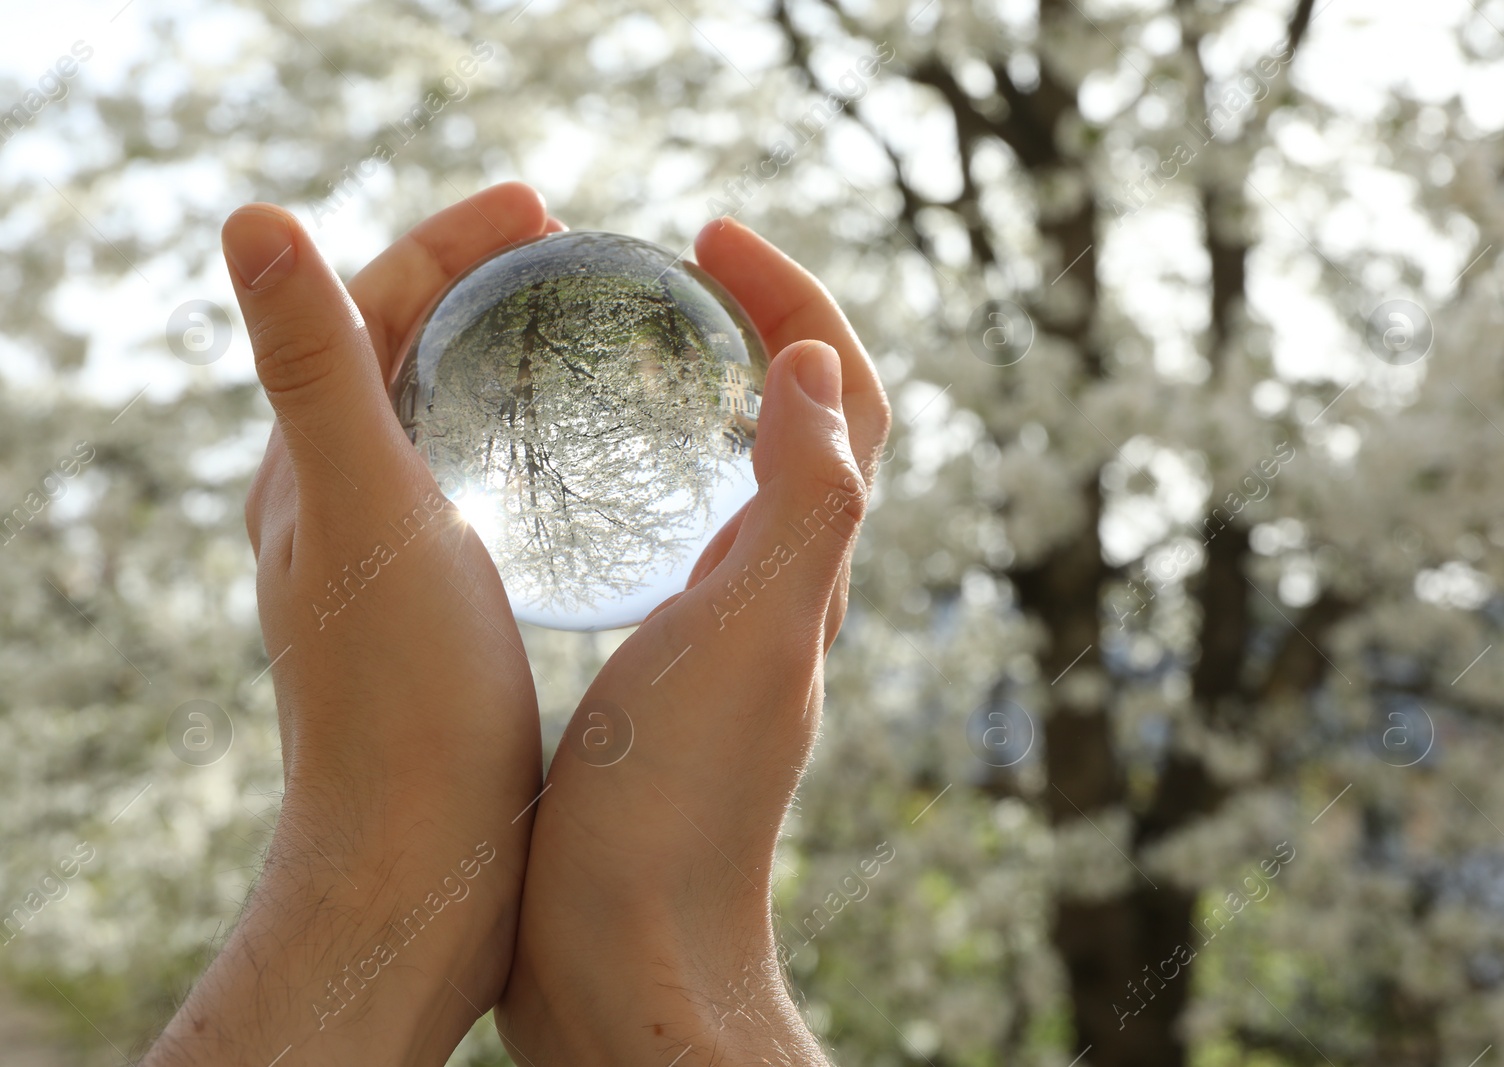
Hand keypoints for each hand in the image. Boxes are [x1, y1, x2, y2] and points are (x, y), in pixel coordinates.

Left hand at [147, 184, 559, 1065]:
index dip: (449, 241)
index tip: (545, 208)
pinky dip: (517, 437)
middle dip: (473, 284)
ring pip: (438, 419)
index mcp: (310, 466)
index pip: (367, 308)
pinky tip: (572, 461)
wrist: (419, 854)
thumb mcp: (365, 507)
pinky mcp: (433, 605)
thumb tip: (251, 219)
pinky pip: (473, 483)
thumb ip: (315, 364)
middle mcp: (332, 502)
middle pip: (398, 351)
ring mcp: (382, 555)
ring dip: (494, 356)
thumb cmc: (403, 690)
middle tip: (566, 250)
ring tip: (571, 331)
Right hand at [496, 217, 891, 1065]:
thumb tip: (814, 362)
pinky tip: (585, 481)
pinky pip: (680, 543)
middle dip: (759, 327)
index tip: (712, 235)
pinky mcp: (666, 675)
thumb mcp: (749, 633)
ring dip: (710, 398)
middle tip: (677, 268)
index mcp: (805, 571)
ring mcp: (726, 634)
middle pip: (804, 427)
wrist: (626, 954)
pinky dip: (656, 480)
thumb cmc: (679, 804)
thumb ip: (800, 502)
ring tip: (635, 347)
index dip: (795, 299)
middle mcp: (781, 594)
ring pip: (740, 482)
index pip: (841, 400)